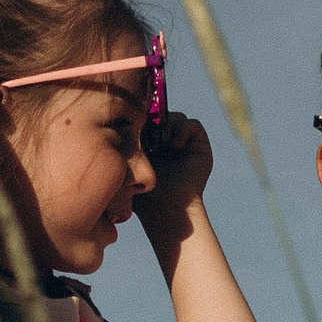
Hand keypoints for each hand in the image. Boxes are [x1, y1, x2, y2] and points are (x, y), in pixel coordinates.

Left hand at [138, 108, 215, 252]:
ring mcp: (185, 144)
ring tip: (162, 141)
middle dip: (155, 118)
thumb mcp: (130, 163)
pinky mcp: (200, 146)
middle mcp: (169, 143)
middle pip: (163, 114)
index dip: (143, 116)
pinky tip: (174, 145)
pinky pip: (193, 124)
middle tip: (148, 131)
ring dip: (168, 124)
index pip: (148, 119)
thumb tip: (122, 116)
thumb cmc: (144, 192)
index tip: (136, 123)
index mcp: (152, 146)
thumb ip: (127, 140)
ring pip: (177, 117)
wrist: (166, 207)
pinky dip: (183, 129)